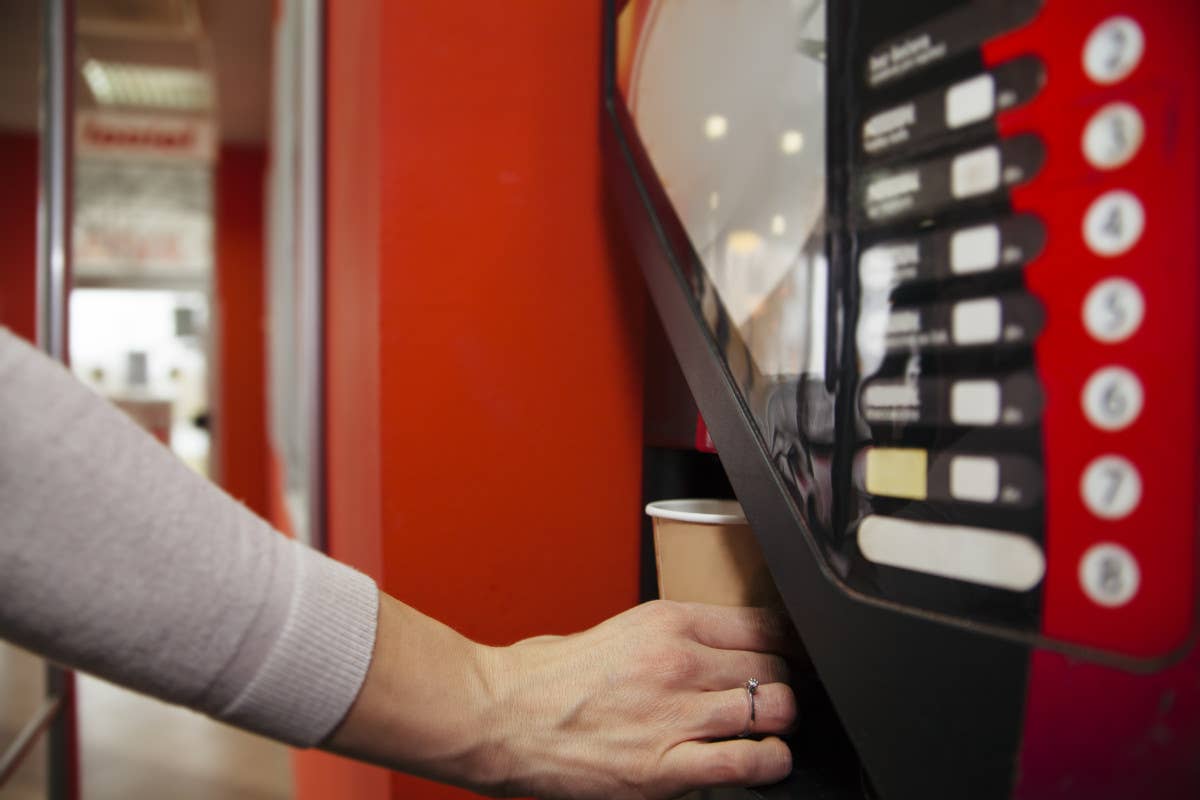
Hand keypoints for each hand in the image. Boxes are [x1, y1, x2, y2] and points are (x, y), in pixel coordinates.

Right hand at [478, 600, 797, 798]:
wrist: (501, 716)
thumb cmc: (549, 678)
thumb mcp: (620, 632)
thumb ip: (673, 639)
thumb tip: (716, 654)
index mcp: (668, 621)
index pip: (764, 624)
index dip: (786, 645)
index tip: (788, 656)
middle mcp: (679, 662)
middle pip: (775, 666)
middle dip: (781, 684)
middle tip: (773, 698)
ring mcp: (676, 714)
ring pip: (774, 710)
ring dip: (778, 723)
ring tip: (767, 730)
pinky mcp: (667, 767)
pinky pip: (749, 763)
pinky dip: (768, 763)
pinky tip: (761, 761)